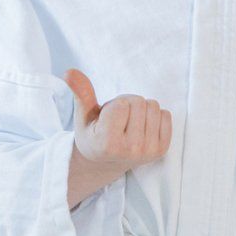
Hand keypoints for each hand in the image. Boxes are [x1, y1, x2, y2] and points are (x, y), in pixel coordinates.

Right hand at [65, 68, 170, 206]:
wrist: (104, 163)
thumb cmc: (92, 134)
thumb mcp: (83, 115)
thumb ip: (80, 93)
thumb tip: (69, 72)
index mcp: (108, 142)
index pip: (122, 103)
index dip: (115, 104)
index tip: (107, 118)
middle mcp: (129, 150)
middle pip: (140, 101)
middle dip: (128, 104)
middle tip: (118, 120)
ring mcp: (147, 152)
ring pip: (153, 106)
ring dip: (142, 109)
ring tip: (129, 123)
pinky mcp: (161, 150)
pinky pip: (166, 116)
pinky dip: (155, 117)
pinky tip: (142, 128)